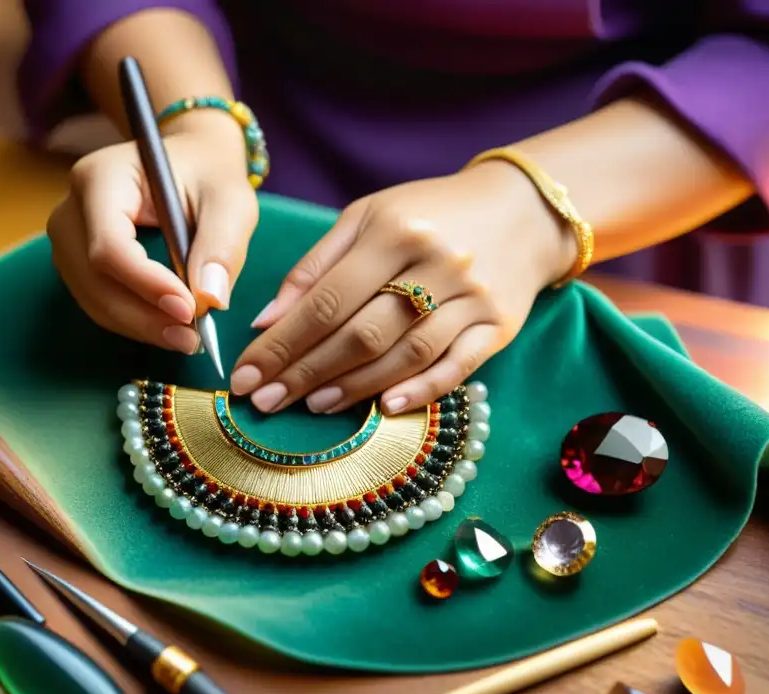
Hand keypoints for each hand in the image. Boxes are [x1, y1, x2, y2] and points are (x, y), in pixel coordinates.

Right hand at [47, 111, 257, 353]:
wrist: (188, 165)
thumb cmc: (208, 175)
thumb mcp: (230, 200)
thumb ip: (223, 245)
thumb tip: (210, 300)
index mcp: (101, 177)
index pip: (109, 245)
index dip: (146, 284)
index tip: (189, 309)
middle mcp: (70, 209)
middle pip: (94, 278)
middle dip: (144, 316)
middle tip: (192, 338)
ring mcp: (67, 239)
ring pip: (92, 299)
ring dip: (139, 326)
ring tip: (187, 338)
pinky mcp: (76, 263)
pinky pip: (97, 303)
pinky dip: (132, 322)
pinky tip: (168, 328)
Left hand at [230, 162, 572, 414]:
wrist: (521, 210)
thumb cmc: (427, 214)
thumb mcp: (365, 219)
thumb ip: (314, 268)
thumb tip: (266, 322)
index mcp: (394, 231)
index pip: (325, 300)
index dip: (281, 343)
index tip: (246, 375)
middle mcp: (437, 263)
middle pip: (361, 333)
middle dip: (306, 372)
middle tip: (266, 401)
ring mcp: (473, 298)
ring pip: (406, 355)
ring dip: (354, 387)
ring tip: (312, 405)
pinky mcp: (500, 326)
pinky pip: (457, 367)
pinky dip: (419, 391)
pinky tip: (383, 409)